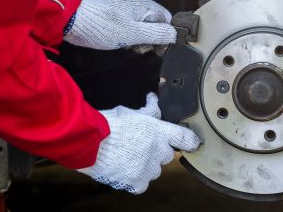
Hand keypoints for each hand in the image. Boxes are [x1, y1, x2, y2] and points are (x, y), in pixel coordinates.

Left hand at [64, 0, 176, 49]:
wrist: (70, 21)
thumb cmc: (101, 26)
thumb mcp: (133, 34)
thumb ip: (157, 34)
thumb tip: (175, 34)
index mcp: (143, 4)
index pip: (166, 19)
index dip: (165, 35)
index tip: (158, 49)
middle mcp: (136, 2)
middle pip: (155, 23)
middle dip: (150, 38)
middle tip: (138, 47)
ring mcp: (124, 7)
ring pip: (142, 26)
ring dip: (138, 39)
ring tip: (127, 45)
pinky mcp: (115, 14)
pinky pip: (130, 26)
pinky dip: (128, 35)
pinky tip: (120, 42)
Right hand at [78, 93, 200, 193]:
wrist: (90, 143)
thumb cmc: (109, 125)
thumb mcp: (131, 112)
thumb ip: (149, 111)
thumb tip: (154, 100)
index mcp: (160, 131)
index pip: (185, 138)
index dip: (191, 141)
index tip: (193, 143)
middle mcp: (158, 151)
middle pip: (166, 155)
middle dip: (157, 151)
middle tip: (141, 145)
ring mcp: (148, 168)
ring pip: (154, 170)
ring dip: (146, 165)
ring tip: (128, 156)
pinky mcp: (137, 182)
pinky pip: (142, 183)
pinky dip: (136, 178)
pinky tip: (125, 168)